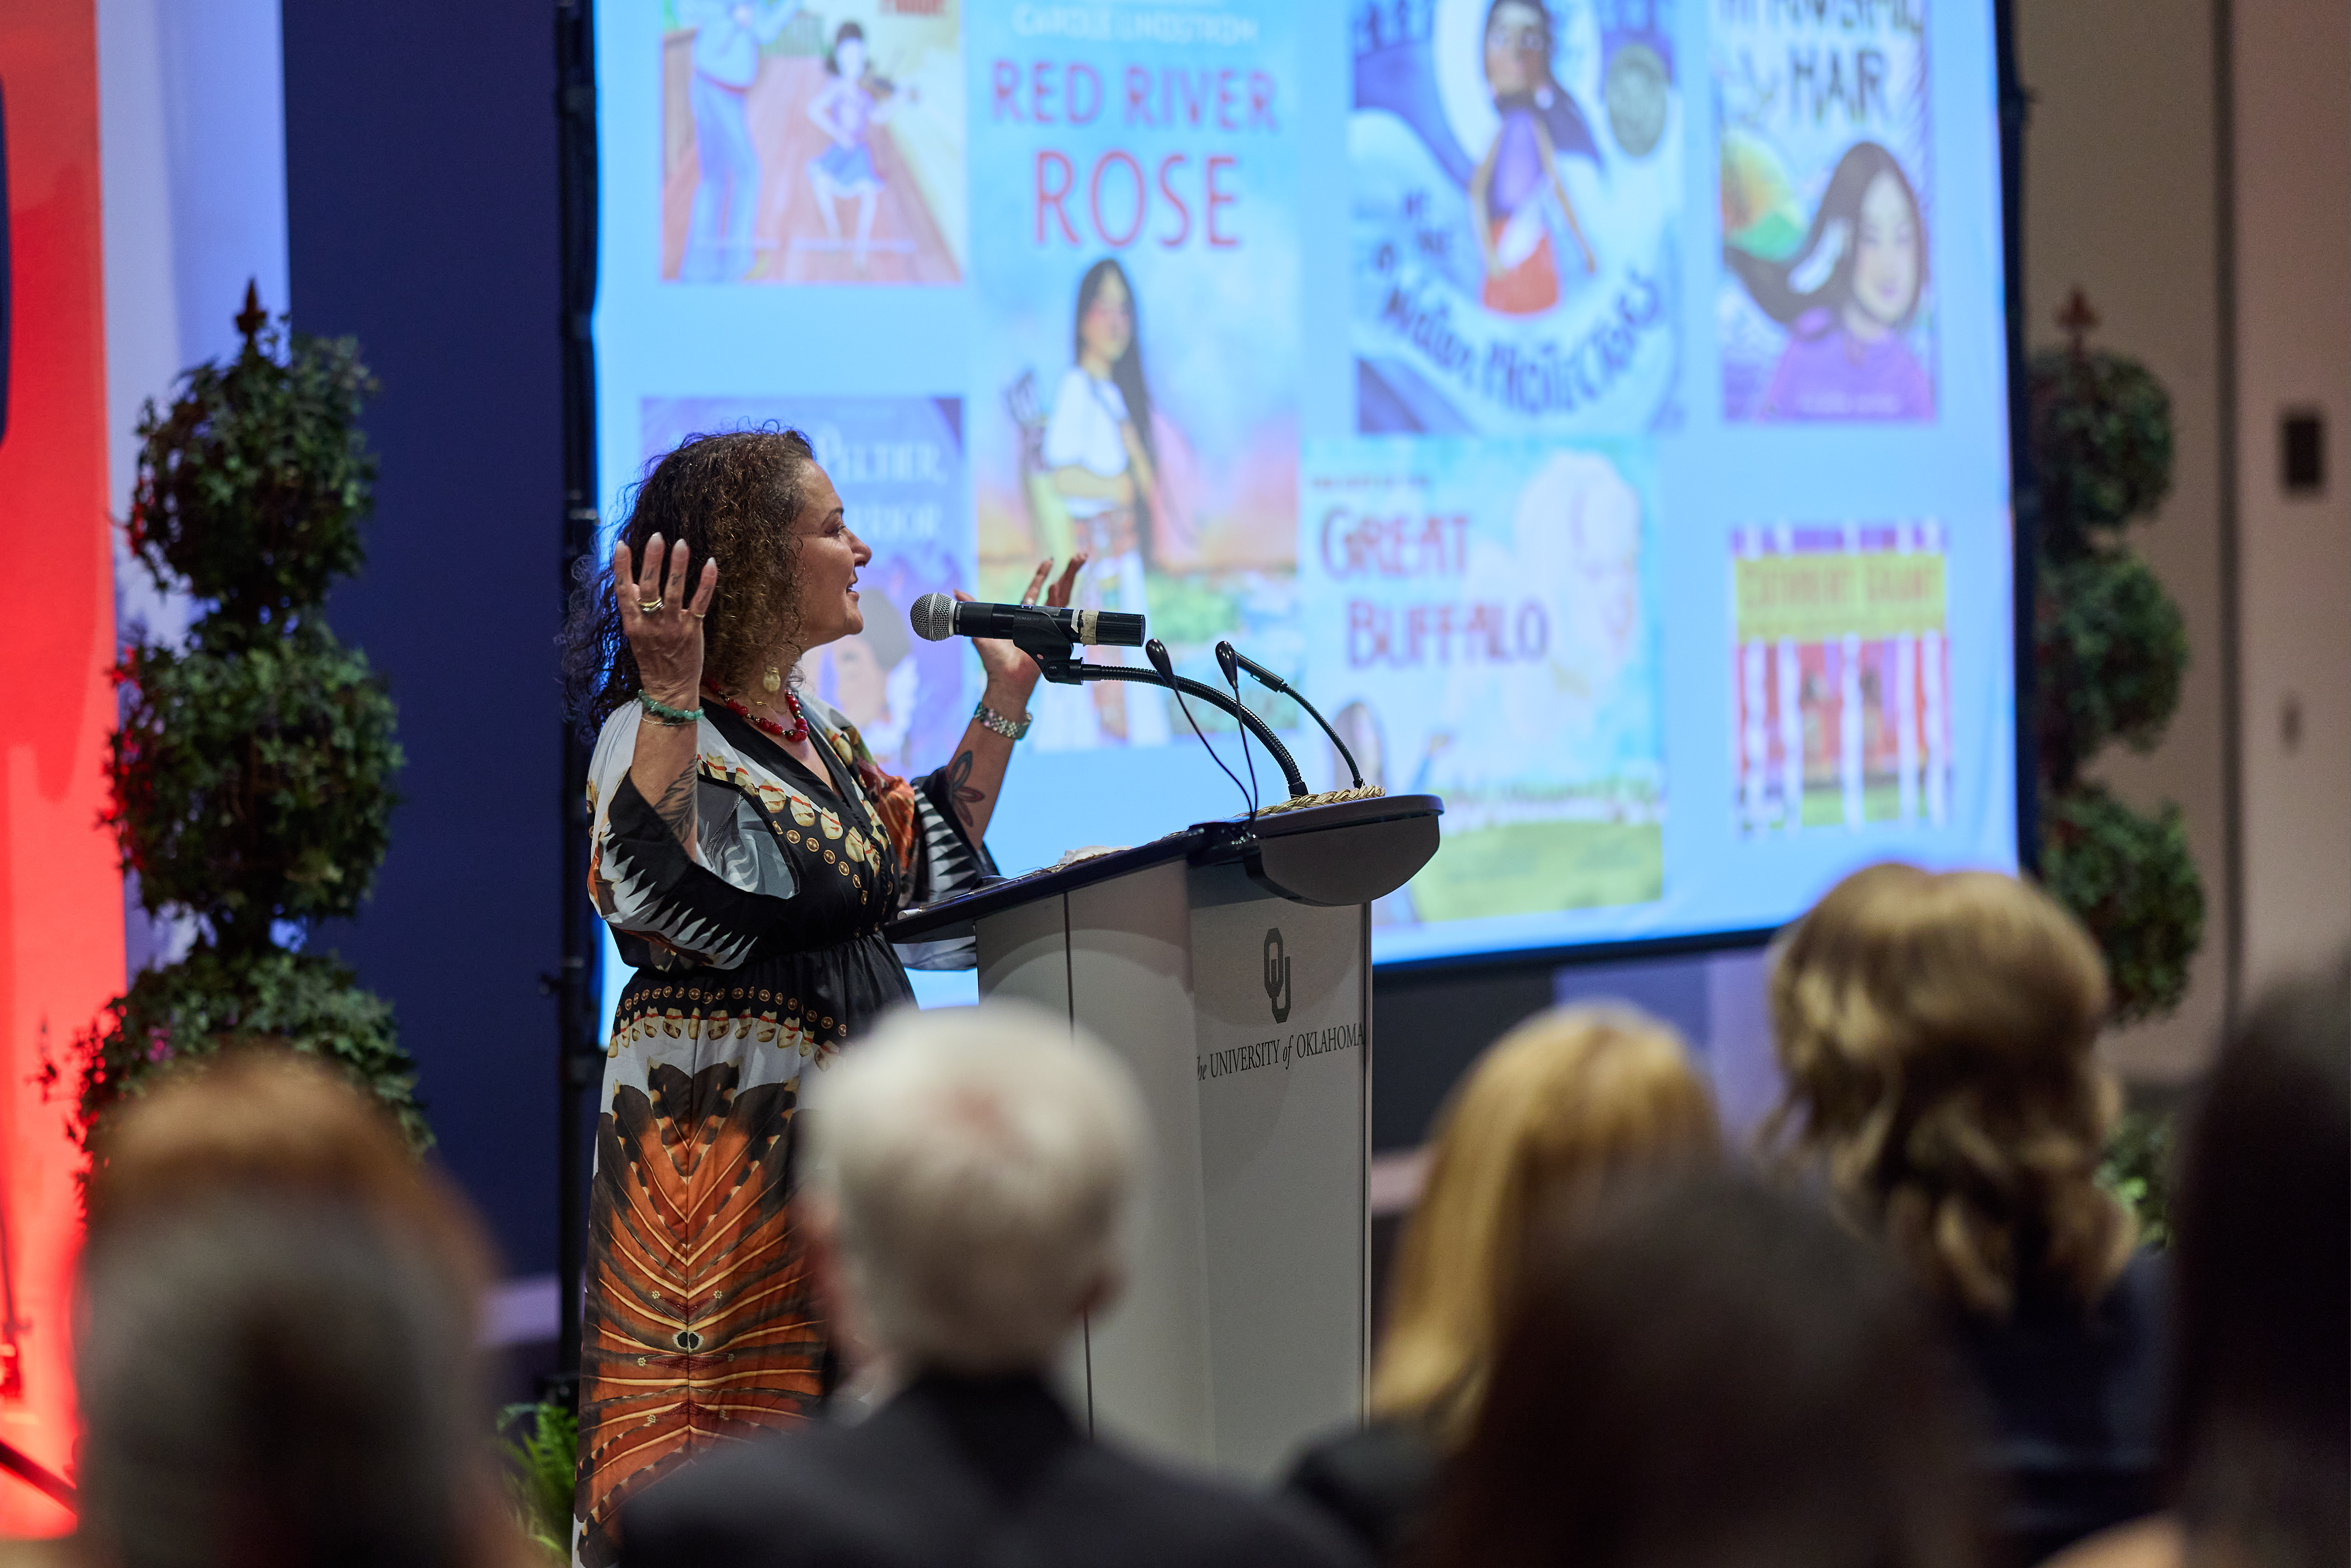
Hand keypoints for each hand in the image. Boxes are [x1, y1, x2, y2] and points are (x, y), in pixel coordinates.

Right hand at [617, 534, 718, 704]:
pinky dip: (706, 583)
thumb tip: (630, 580)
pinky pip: (700, 603)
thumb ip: (633, 607)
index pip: (623, 591)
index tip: (621, 544)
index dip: (621, 567)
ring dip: (677, 566)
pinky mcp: (692, 631)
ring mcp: (672, 627)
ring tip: (681, 543)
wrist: (669, 688)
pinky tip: (711, 563)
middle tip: (656, 537)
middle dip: (651, 561)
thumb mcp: (636, 633)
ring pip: (674, 592)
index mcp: (633, 623)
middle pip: (648, 588)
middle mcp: (650, 624)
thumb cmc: (652, 657)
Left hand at [968, 556, 1086, 708]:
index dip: (1042, 576)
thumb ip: (972, 608)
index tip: (1049, 561)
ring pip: (1063, 597)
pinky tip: (1058, 584)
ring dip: (1069, 578)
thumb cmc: (994, 659)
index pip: (1035, 591)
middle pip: (1056, 590)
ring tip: (1077, 560)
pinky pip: (1057, 613)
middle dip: (1067, 572)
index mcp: (1022, 616)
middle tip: (1078, 556)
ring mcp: (1048, 626)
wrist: (1004, 678)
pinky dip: (1057, 597)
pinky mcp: (1051, 634)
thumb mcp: (980, 628)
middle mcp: (1038, 619)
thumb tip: (957, 592)